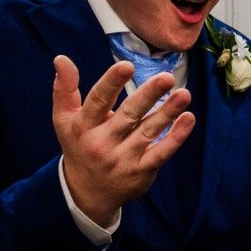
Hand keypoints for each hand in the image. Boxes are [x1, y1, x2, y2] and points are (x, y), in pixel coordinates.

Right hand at [52, 55, 194, 225]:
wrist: (86, 193)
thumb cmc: (80, 145)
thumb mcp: (65, 120)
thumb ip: (65, 89)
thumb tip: (62, 58)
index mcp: (84, 126)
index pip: (98, 101)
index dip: (112, 83)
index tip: (127, 65)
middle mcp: (102, 143)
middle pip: (128, 115)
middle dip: (148, 95)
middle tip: (167, 77)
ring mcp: (123, 159)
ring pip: (148, 132)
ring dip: (168, 112)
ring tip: (184, 94)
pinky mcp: (141, 171)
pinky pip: (161, 153)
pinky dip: (176, 137)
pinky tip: (188, 118)